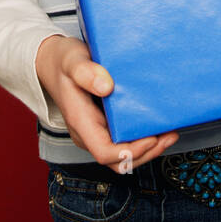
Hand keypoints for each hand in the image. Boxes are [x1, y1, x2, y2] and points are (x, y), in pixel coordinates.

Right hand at [35, 35, 178, 172]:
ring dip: (148, 149)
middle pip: (118, 160)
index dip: (129, 151)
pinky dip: (142, 139)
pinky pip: (123, 141)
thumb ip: (86, 72)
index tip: (150, 137)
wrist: (51, 62)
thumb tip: (107, 86)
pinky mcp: (103, 125)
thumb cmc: (62, 61)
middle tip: (169, 134)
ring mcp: (95, 131)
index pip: (104, 152)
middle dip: (146, 153)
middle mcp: (88, 133)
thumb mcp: (72, 60)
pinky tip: (157, 125)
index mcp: (80, 122)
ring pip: (123, 155)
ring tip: (169, 132)